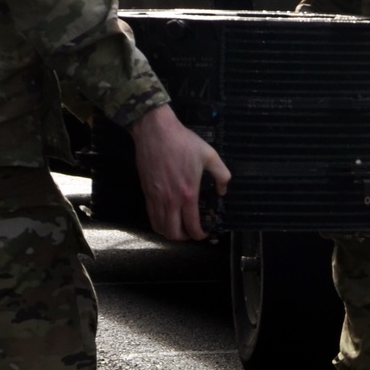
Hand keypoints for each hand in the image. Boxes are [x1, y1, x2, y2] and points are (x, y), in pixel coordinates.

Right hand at [129, 103, 230, 240]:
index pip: (192, 225)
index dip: (199, 234)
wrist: (156, 131)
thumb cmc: (183, 142)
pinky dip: (158, 223)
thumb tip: (222, 191)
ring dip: (170, 233)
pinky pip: (151, 216)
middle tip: (191, 232)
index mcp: (188, 194)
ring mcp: (156, 198)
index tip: (204, 233)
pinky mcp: (146, 192)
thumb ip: (222, 174)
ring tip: (178, 228)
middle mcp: (170, 201)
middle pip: (173, 233)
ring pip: (160, 227)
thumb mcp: (209, 155)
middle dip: (184, 238)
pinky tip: (165, 218)